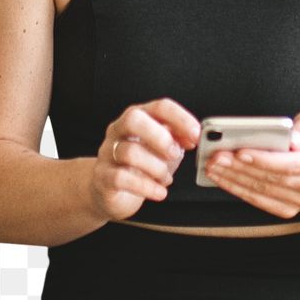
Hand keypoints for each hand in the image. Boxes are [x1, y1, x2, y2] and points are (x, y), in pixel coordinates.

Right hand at [89, 98, 200, 221]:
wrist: (111, 191)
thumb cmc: (141, 166)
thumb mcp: (163, 149)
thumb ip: (177, 139)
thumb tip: (193, 136)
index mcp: (138, 117)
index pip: (159, 107)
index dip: (180, 118)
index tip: (196, 134)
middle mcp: (119, 130)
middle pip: (134, 119)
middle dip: (160, 137)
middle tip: (175, 154)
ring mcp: (108, 152)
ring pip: (130, 152)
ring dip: (156, 168)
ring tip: (166, 178)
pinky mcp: (103, 176)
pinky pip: (122, 178)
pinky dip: (146, 187)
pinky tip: (159, 192)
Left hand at [203, 106, 299, 218]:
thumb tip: (293, 139)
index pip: (293, 164)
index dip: (265, 159)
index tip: (240, 151)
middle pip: (273, 178)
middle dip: (241, 167)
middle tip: (217, 156)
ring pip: (262, 191)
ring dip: (234, 179)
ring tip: (213, 165)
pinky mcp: (288, 208)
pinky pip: (259, 201)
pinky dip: (238, 190)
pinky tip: (222, 178)